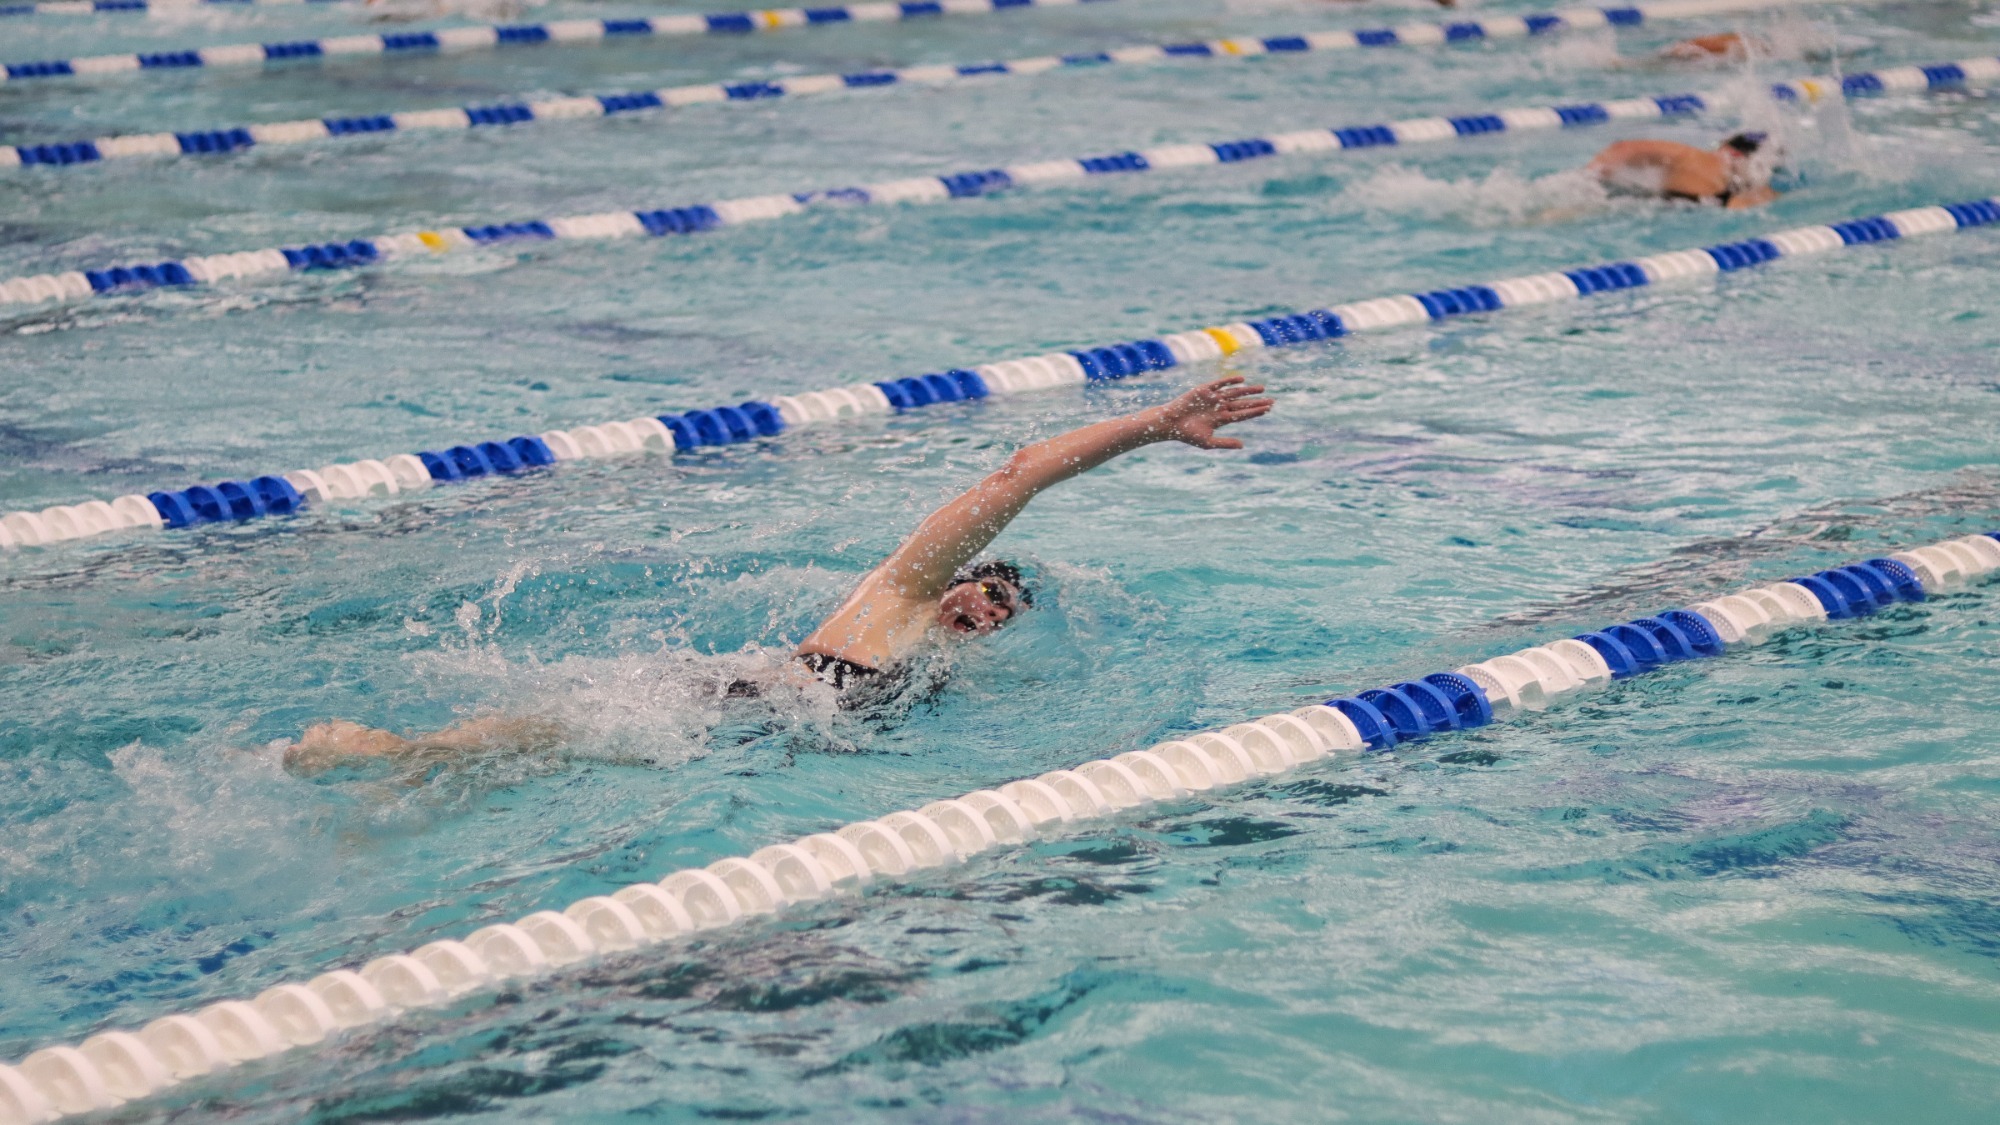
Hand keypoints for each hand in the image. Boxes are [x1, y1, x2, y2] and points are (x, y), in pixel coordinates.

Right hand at [1156, 376, 1273, 449]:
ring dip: (1248, 390)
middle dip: (1256, 401)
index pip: (1242, 414)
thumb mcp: (1208, 442)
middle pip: (1242, 403)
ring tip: (1262, 388)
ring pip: (1234, 392)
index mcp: (1221, 419)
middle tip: (1272, 400)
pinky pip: (1220, 384)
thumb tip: (1243, 445)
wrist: (1170, 423)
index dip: (1255, 412)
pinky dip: (1230, 381)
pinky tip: (1241, 380)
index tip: (1268, 409)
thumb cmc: (1187, 434)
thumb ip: (1225, 442)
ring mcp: (1213, 398)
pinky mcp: (1204, 390)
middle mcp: (1219, 407)